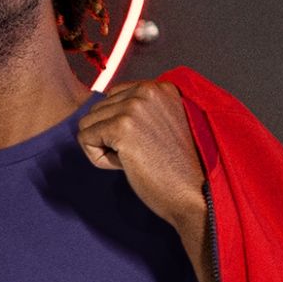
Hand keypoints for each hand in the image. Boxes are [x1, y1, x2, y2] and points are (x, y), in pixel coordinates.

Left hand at [76, 80, 205, 236]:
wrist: (197, 194)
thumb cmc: (180, 169)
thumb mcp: (164, 125)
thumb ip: (140, 110)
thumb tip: (103, 107)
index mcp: (161, 87)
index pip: (112, 97)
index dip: (120, 127)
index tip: (146, 144)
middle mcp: (148, 90)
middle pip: (97, 110)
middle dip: (110, 137)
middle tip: (142, 155)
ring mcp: (134, 107)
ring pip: (87, 124)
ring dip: (104, 147)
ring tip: (135, 159)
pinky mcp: (122, 128)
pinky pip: (85, 139)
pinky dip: (98, 158)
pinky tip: (126, 165)